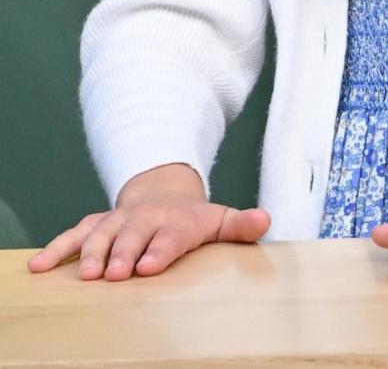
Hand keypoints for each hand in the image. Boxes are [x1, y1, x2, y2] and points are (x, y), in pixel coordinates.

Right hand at [27, 169, 270, 279]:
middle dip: (124, 252)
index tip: (149, 268)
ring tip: (84, 276)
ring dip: (91, 253)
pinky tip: (39, 267)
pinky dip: (56, 248)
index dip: (160, 250)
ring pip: (102, 232)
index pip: (171, 235)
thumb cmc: (195, 221)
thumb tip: (266, 220)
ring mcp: (119, 219)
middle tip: (117, 274)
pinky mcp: (97, 224)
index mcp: (178, 220)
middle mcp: (146, 217)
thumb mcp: (221, 221)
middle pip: (134, 233)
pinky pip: (74, 234)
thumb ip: (241, 226)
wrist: (166, 194)